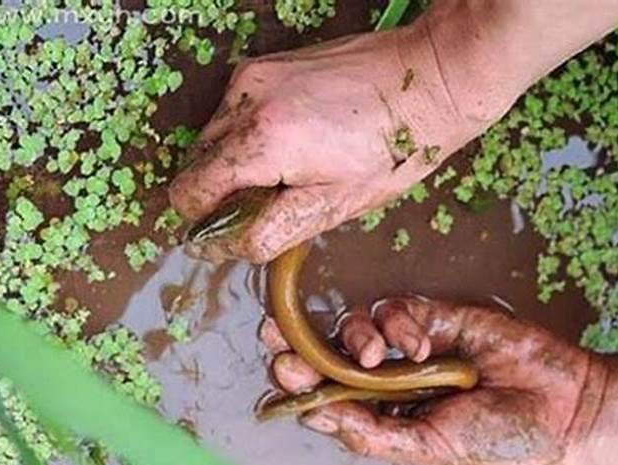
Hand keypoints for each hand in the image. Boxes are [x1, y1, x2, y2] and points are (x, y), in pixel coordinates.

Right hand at [169, 2, 516, 262]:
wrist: (428, 79)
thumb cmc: (393, 149)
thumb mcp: (334, 206)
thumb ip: (271, 231)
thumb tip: (225, 246)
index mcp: (262, 142)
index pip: (190, 193)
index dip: (205, 222)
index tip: (235, 229)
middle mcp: (245, 100)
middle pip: (195, 164)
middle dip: (221, 192)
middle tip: (272, 201)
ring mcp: (251, 76)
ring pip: (211, 137)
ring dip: (234, 163)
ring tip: (287, 170)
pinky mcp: (263, 65)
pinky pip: (232, 112)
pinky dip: (247, 136)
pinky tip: (291, 141)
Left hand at [259, 296, 606, 464]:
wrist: (562, 406)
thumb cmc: (500, 438)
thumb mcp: (432, 447)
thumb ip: (376, 431)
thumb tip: (318, 415)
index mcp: (385, 415)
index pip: (328, 395)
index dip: (300, 381)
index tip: (279, 370)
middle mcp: (390, 379)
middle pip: (330, 354)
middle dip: (300, 344)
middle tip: (275, 336)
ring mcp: (410, 345)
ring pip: (356, 327)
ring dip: (354, 337)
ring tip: (375, 357)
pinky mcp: (434, 315)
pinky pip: (396, 310)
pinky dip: (400, 323)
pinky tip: (421, 345)